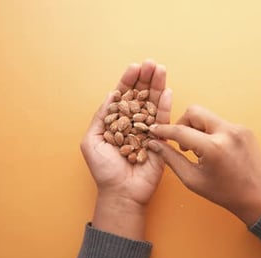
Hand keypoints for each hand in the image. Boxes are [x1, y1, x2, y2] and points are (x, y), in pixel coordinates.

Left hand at [80, 60, 171, 238]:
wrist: (121, 192)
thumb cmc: (104, 170)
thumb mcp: (92, 140)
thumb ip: (101, 117)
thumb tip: (111, 96)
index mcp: (117, 122)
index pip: (124, 97)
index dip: (128, 81)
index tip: (134, 67)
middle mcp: (133, 124)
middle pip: (141, 96)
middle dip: (146, 79)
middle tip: (151, 63)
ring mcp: (148, 131)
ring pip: (153, 104)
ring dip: (157, 86)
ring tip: (160, 69)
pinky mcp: (161, 141)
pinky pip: (164, 120)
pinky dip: (166, 105)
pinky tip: (167, 90)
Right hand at [148, 105, 260, 225]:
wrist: (257, 197)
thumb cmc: (224, 193)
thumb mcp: (192, 179)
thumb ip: (171, 159)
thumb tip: (154, 144)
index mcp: (213, 147)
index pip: (180, 130)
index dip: (164, 130)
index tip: (155, 130)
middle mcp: (228, 132)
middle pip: (194, 112)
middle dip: (183, 123)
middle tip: (183, 142)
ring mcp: (239, 129)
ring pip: (208, 116)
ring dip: (198, 128)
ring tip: (200, 150)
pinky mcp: (245, 129)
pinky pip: (220, 123)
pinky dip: (211, 132)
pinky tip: (214, 150)